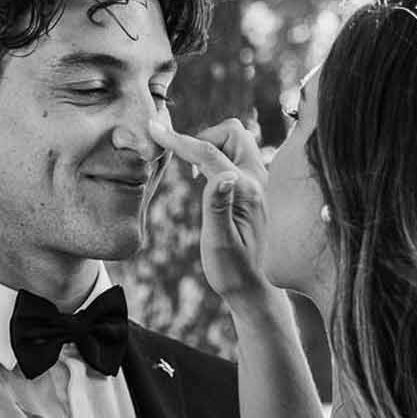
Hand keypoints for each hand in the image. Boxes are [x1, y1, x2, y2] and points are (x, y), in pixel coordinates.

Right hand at [147, 114, 272, 311]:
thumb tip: (222, 175)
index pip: (210, 153)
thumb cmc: (233, 272)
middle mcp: (260, 180)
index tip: (154, 129)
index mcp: (247, 191)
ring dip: (213, 148)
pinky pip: (238, 156)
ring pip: (237, 141)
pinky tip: (209, 185)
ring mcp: (261, 182)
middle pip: (232, 133)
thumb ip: (217, 208)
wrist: (255, 288)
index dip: (179, 140)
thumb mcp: (219, 245)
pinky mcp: (256, 188)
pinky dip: (219, 159)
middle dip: (204, 139)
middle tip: (187, 168)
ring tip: (198, 179)